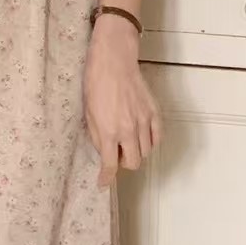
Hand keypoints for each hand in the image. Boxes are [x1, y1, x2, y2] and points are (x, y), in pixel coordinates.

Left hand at [83, 15, 160, 184]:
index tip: (103, 183)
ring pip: (145, 152)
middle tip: (115, 154)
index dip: (106, 178)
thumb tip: (104, 151)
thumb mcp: (88, 113)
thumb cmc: (96, 84)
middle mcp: (128, 130)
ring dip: (136, 152)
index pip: (110, 165)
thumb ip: (97, 136)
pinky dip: (149, 142)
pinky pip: (157, 137)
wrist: (114, 62)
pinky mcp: (154, 112)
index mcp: (109, 131)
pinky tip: (141, 136)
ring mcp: (144, 121)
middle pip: (132, 163)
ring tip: (127, 142)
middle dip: (123, 163)